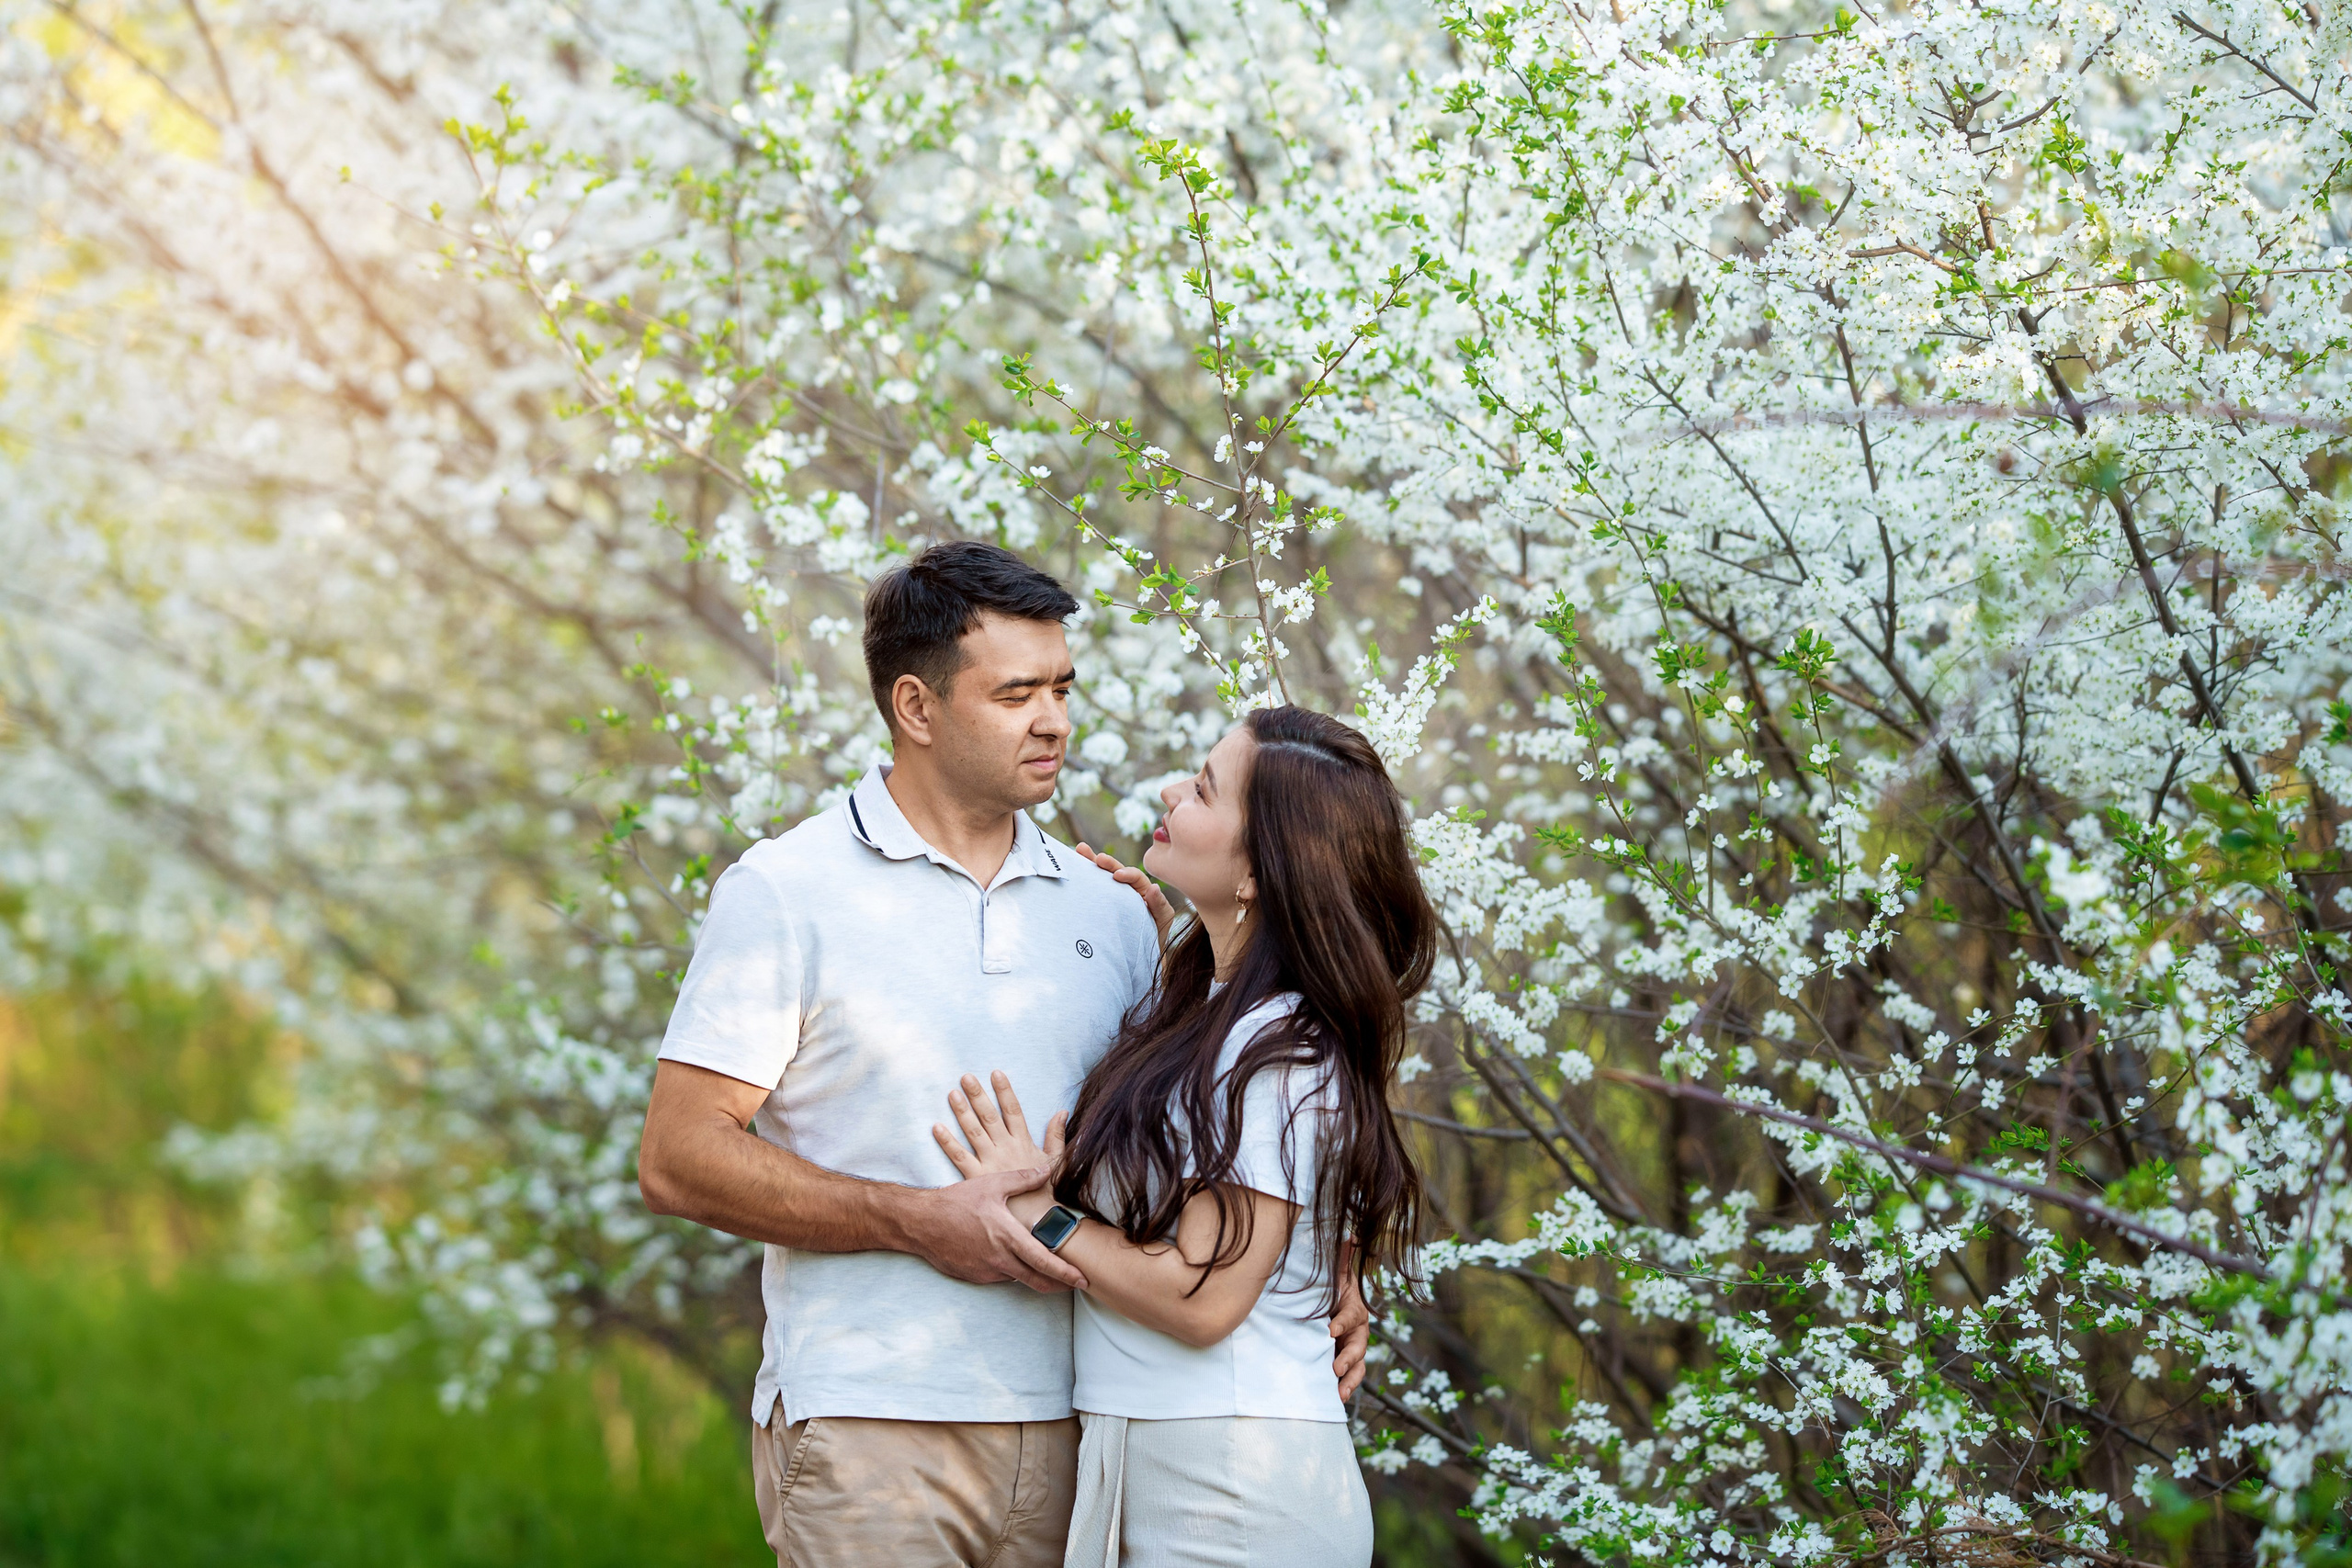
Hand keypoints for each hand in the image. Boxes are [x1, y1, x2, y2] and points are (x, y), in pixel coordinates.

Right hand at [904, 1168, 1088, 1293]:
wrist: (921, 1222)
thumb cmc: (956, 1201)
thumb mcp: (991, 1184)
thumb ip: (1023, 1179)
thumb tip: (1048, 1168)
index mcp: (1008, 1236)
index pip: (1044, 1261)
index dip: (1066, 1273)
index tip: (1083, 1279)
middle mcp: (1000, 1259)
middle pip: (1037, 1280)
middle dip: (1060, 1285)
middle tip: (1077, 1285)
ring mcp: (986, 1271)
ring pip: (1020, 1279)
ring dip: (1037, 1278)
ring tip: (1051, 1272)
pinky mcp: (974, 1277)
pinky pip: (1001, 1278)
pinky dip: (1013, 1273)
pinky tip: (1017, 1263)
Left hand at [933, 1070, 1065, 1179]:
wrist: (1039, 1221)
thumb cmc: (1049, 1191)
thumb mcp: (1056, 1159)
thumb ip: (1057, 1134)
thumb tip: (1062, 1110)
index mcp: (1023, 1142)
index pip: (1013, 1110)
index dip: (1004, 1091)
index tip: (995, 1073)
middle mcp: (1005, 1148)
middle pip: (989, 1116)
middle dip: (978, 1095)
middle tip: (966, 1077)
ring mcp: (990, 1162)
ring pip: (973, 1132)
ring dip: (962, 1112)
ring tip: (952, 1094)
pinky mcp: (977, 1178)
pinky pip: (958, 1157)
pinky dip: (947, 1142)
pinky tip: (936, 1127)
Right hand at [1073, 842, 1175, 945]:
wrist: (1140, 954)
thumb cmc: (1154, 936)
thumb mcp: (1162, 920)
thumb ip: (1159, 905)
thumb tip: (1154, 888)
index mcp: (1143, 891)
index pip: (1136, 877)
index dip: (1127, 873)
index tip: (1117, 875)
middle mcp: (1128, 890)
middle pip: (1117, 871)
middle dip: (1107, 863)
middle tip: (1097, 858)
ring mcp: (1114, 896)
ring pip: (1103, 876)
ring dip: (1092, 862)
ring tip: (1080, 850)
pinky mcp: (1102, 904)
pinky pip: (1094, 888)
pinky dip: (1085, 875)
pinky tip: (1075, 865)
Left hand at [1331, 1256, 1370, 1400]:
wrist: (1328, 1308)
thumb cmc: (1330, 1290)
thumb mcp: (1334, 1274)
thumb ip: (1341, 1257)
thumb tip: (1350, 1233)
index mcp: (1355, 1310)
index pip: (1351, 1316)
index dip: (1342, 1322)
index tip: (1330, 1329)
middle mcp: (1358, 1333)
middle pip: (1358, 1347)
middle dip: (1348, 1358)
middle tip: (1335, 1368)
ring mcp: (1352, 1351)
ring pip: (1357, 1367)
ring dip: (1350, 1381)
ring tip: (1341, 1394)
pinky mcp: (1344, 1365)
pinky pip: (1348, 1379)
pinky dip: (1344, 1390)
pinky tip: (1334, 1401)